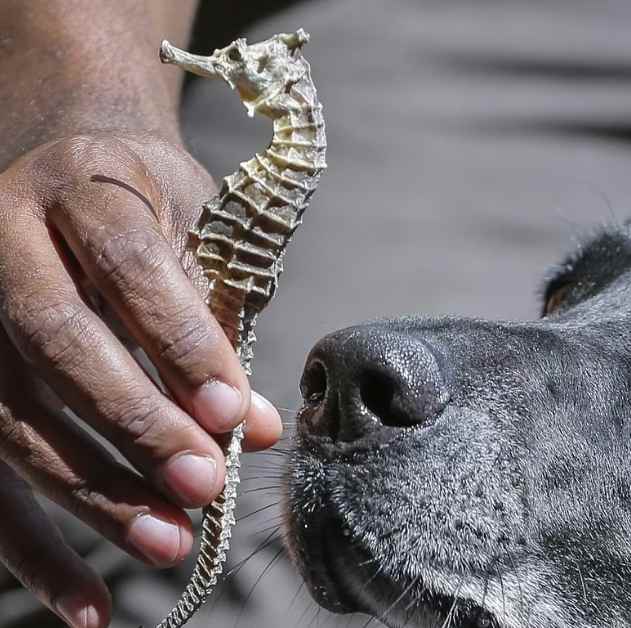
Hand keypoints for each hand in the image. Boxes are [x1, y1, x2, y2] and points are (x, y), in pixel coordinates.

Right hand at [0, 132, 281, 627]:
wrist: (69, 174)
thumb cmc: (152, 211)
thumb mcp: (195, 237)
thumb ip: (221, 327)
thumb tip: (256, 431)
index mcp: (79, 185)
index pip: (129, 267)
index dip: (183, 344)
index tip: (235, 415)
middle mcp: (0, 238)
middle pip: (56, 341)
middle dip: (135, 423)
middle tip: (204, 484)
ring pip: (9, 414)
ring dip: (92, 491)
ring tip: (169, 543)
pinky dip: (34, 550)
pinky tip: (85, 606)